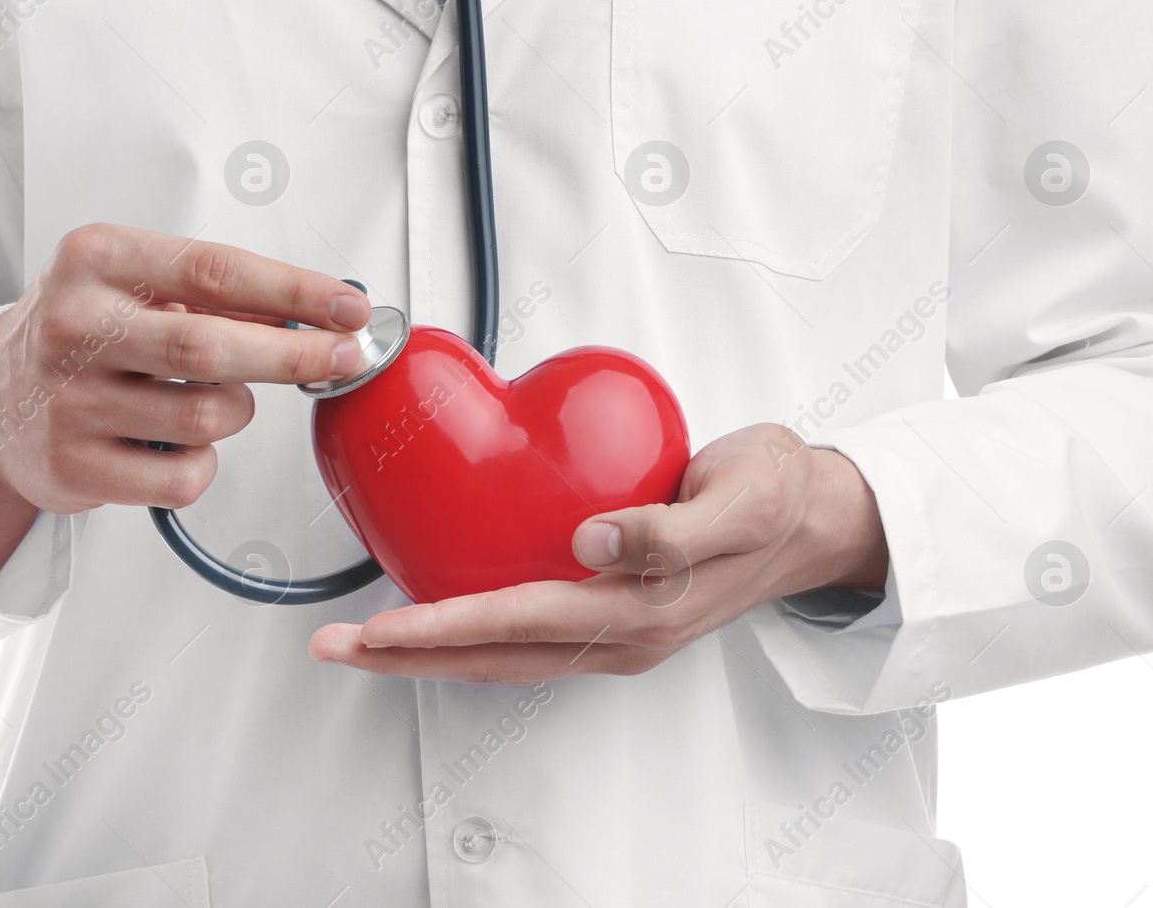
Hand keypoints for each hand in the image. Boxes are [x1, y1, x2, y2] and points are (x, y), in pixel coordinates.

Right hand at [0, 223, 371, 583]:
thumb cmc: (84, 331)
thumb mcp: (136, 283)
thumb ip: (218, 296)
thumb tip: (317, 315)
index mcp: (96, 259)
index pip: (216, 270)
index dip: (295, 290)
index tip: (348, 305)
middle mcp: (76, 326)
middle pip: (213, 347)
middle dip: (296, 355)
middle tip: (342, 357)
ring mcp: (70, 400)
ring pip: (210, 416)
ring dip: (238, 410)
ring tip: (210, 397)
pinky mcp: (74, 466)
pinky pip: (185, 476)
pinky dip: (204, 464)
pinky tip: (177, 442)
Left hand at [309, 424, 888, 682]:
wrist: (816, 517)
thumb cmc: (776, 495)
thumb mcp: (741, 497)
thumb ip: (668, 529)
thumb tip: (589, 544)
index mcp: (645, 609)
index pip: (519, 623)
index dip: (443, 627)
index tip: (377, 627)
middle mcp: (622, 634)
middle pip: (495, 657)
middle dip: (409, 656)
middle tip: (335, 647)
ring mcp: (617, 634)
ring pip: (504, 656)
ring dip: (430, 652)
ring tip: (364, 643)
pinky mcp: (613, 616)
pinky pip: (526, 638)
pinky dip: (471, 635)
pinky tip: (438, 616)